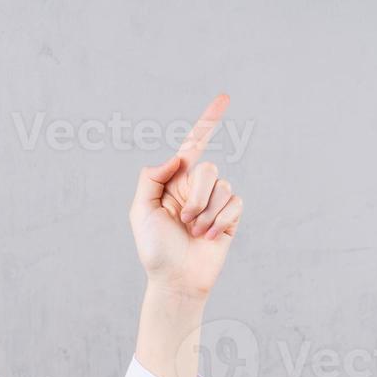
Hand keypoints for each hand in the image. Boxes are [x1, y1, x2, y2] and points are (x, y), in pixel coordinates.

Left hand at [128, 92, 244, 296]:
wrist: (176, 279)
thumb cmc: (155, 248)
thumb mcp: (140, 210)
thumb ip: (152, 177)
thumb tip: (176, 158)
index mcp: (173, 181)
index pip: (193, 145)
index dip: (209, 121)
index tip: (225, 97)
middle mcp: (196, 187)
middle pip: (208, 169)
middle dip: (196, 196)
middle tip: (183, 221)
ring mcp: (215, 202)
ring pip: (223, 186)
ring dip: (206, 214)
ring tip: (194, 233)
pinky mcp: (231, 217)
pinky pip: (235, 203)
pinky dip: (220, 221)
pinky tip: (209, 238)